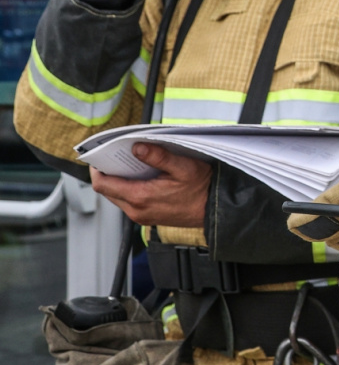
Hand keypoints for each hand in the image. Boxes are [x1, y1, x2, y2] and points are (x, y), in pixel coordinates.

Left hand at [91, 143, 211, 226]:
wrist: (215, 209)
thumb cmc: (202, 189)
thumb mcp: (183, 166)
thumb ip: (159, 156)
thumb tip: (137, 148)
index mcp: (141, 197)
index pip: (103, 185)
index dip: (97, 170)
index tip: (99, 158)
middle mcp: (137, 210)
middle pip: (107, 191)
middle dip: (109, 174)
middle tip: (117, 158)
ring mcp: (142, 216)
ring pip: (117, 197)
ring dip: (120, 182)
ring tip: (132, 167)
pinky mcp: (148, 217)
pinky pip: (129, 202)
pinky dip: (129, 189)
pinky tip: (143, 179)